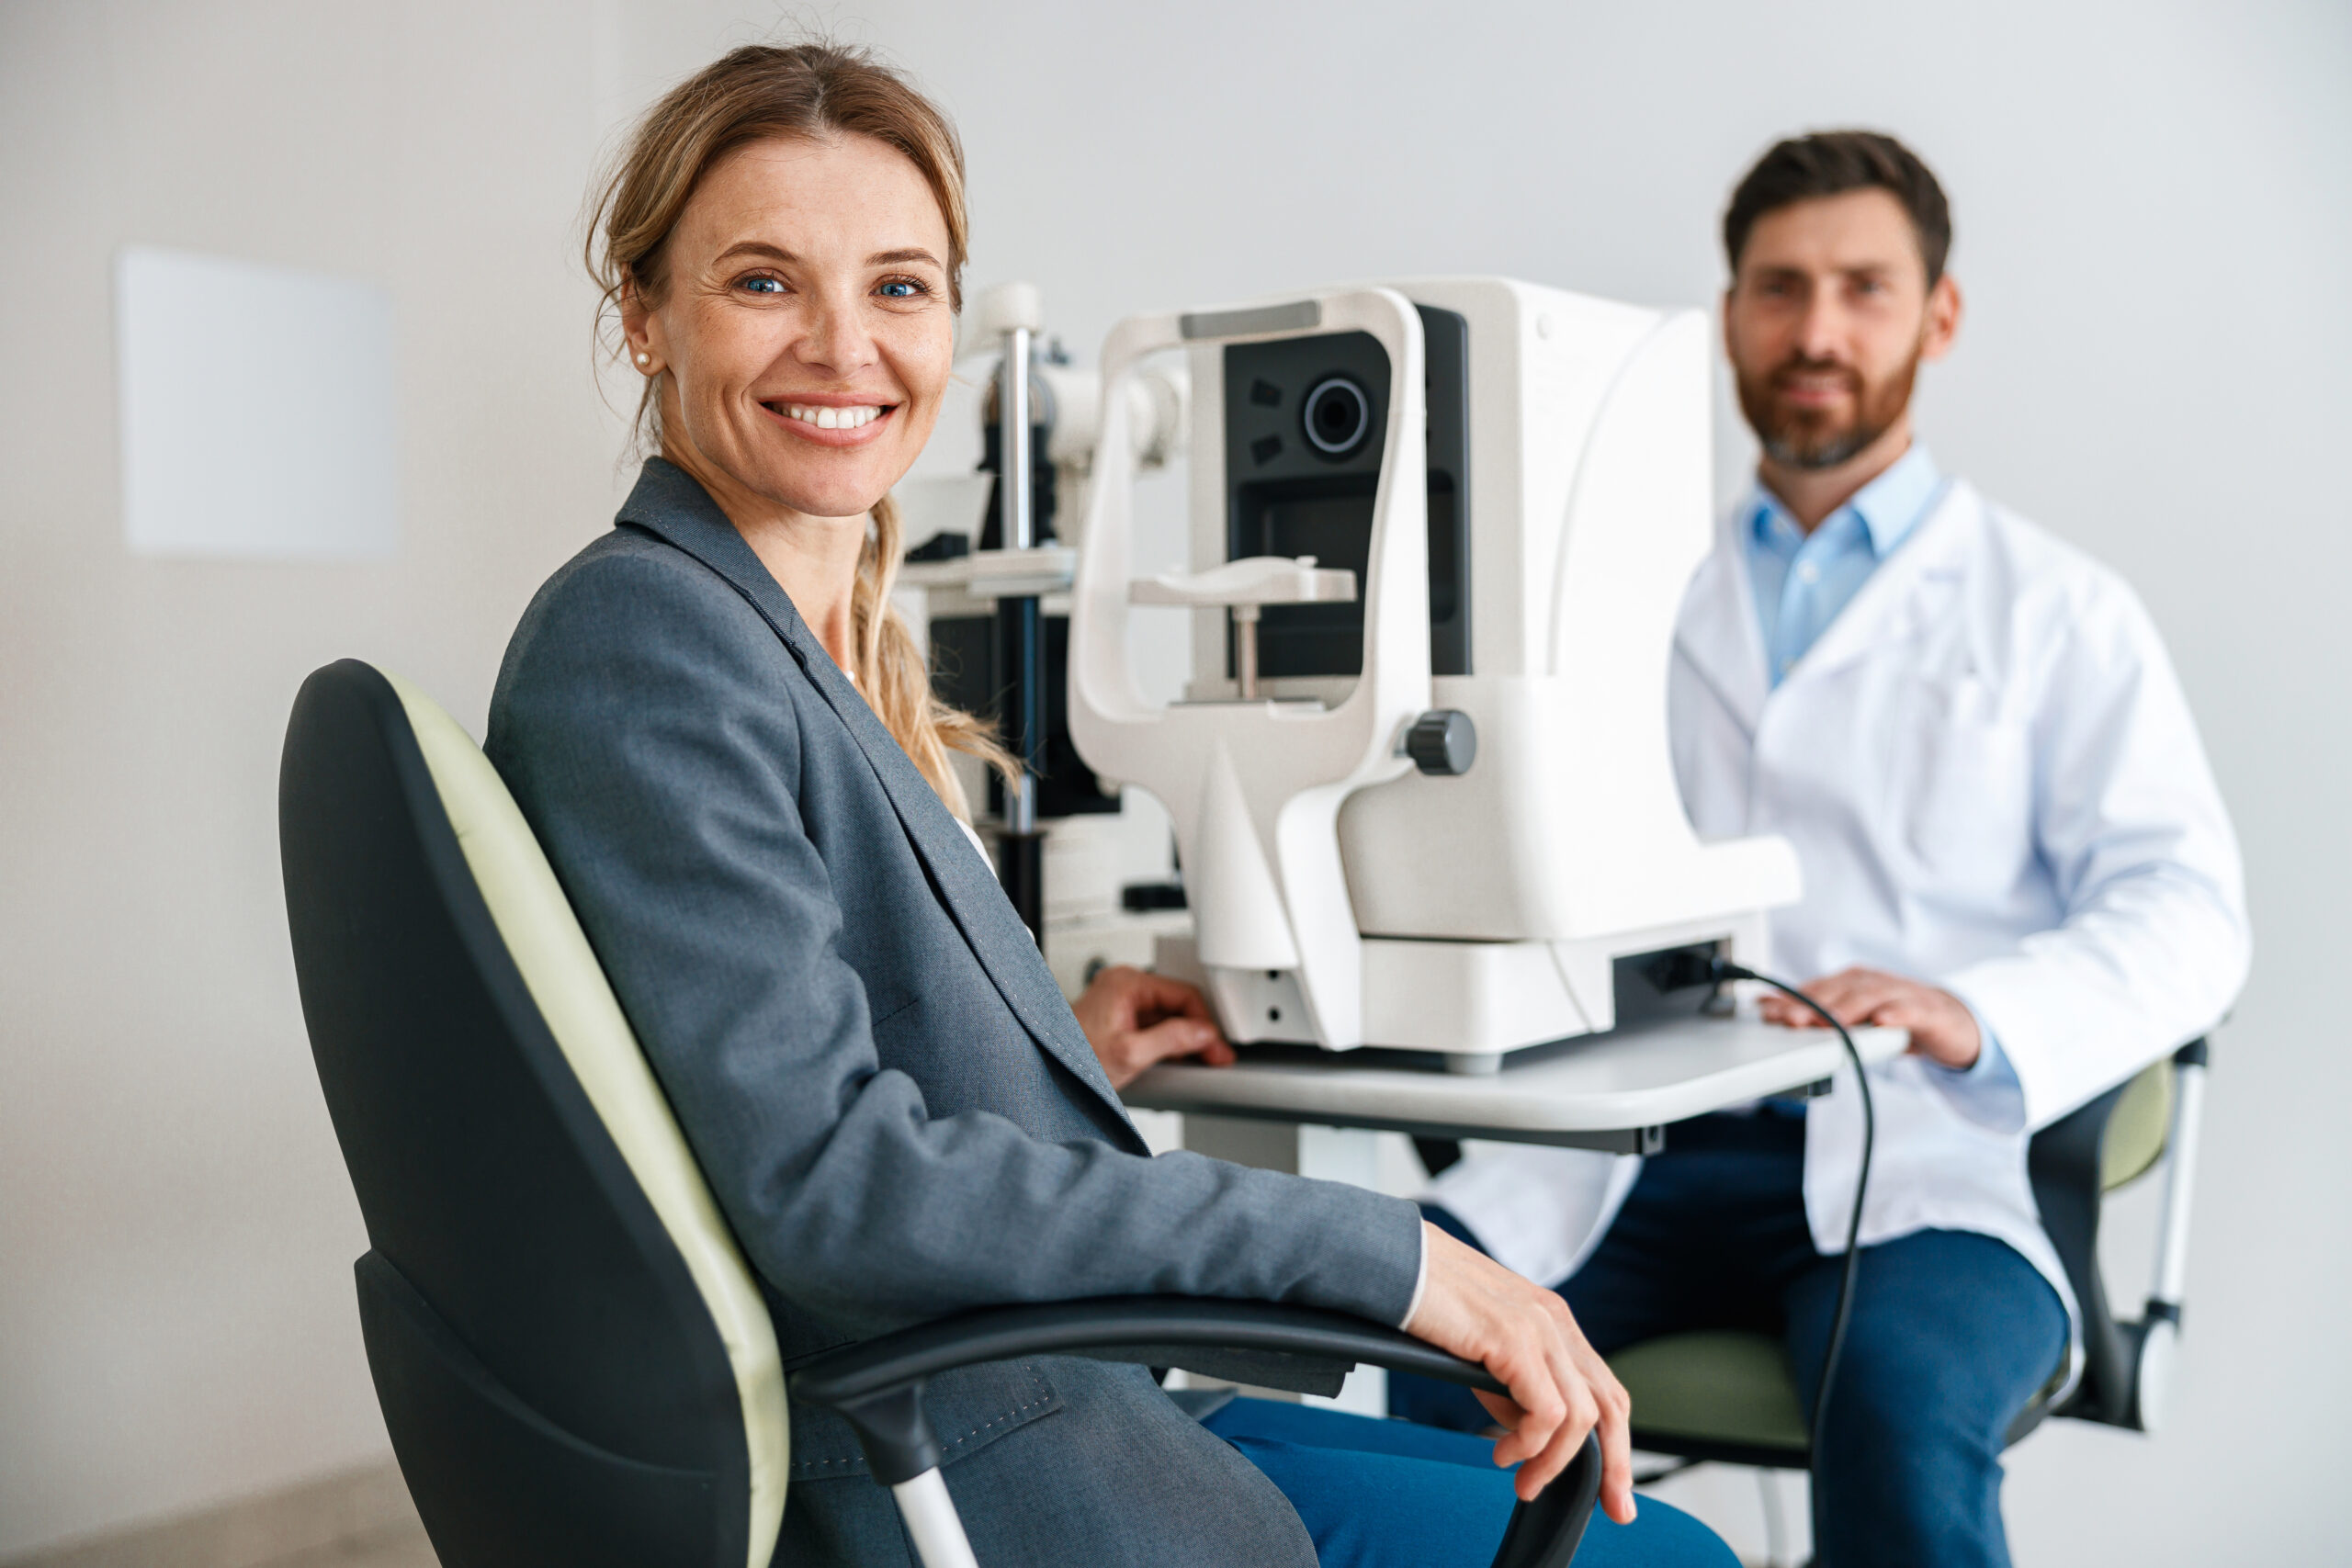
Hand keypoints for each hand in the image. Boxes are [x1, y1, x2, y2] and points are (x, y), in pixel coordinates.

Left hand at [1071, 966, 1234, 1089]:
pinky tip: (1178, 1061)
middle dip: (1199, 1032)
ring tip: (1200, 1061)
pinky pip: (1153, 1025)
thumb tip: (1204, 1034)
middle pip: (1177, 1005)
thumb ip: (1171, 1040)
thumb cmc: (1071, 1059)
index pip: (1184, 994)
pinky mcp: (1118, 1018)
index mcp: (1126, 983)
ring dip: (1185, 1039)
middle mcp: (1123, 985)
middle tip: (1216, 1057)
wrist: (1043, 1073)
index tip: (1217, 1047)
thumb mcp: (1129, 1054)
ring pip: (1167, 1016)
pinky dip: (1168, 1043)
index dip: (1206, 1023)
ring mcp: (1120, 1001)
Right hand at [1403, 1223, 1636, 1523]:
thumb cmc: (1429, 1303)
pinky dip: (1530, 1445)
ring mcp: (1539, 1328)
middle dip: (1615, 1465)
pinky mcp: (1514, 1340)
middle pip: (1610, 1405)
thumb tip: (1529, 1435)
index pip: (1605, 1389)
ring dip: (1554, 1462)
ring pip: (1581, 1417)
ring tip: (1524, 1480)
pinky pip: (1546, 1413)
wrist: (1393, 1264)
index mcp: (1553, 1320)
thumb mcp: (1487, 1347)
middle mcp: (1555, 1321)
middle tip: (1610, 1508)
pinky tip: (1503, 1453)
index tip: (1612, 1489)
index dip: (1617, 1443)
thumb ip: (1516, 1385)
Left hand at [1757, 965, 1982, 1068]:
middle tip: (1788, 1019)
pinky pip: (1911, 1011)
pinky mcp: (1928, 1011)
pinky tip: (1883, 1021)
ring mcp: (1901, 994)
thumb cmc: (1894, 1018)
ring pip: (1871, 997)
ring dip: (1847, 1009)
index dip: (1789, 1000)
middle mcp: (1873, 983)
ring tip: (1828, 1022)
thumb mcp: (1854, 1018)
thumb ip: (1817, 1014)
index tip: (1765, 1012)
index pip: (1815, 989)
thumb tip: (1768, 1009)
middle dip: (1811, 1004)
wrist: (1950, 1023)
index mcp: (1851, 983)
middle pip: (1838, 991)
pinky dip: (1897, 1014)